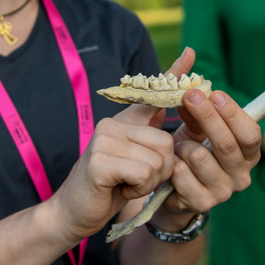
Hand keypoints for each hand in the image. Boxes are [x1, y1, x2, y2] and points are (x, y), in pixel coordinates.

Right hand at [49, 48, 207, 240]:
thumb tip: (174, 111)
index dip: (174, 73)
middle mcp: (112, 123)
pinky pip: (143, 173)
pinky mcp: (99, 161)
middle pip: (166, 142)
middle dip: (161, 170)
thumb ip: (152, 138)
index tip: (191, 51)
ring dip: (149, 182)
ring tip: (127, 184)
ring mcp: (103, 139)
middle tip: (137, 179)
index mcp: (124, 121)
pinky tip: (120, 190)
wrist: (74, 213)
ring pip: (158, 159)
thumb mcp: (136, 159)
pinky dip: (138, 189)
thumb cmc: (110, 188)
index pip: (152, 93)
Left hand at [153, 61, 261, 223]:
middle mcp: (242, 173)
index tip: (212, 93)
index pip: (251, 132)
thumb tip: (189, 53)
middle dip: (206, 118)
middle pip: (228, 144)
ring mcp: (224, 191)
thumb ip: (194, 92)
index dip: (233, 113)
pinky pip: (184, 177)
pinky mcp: (203, 204)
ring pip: (202, 158)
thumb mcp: (192, 119)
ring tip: (175, 145)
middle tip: (188, 96)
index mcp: (247, 150)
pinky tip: (170, 165)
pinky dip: (173, 166)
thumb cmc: (187, 147)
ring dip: (182, 146)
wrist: (169, 187)